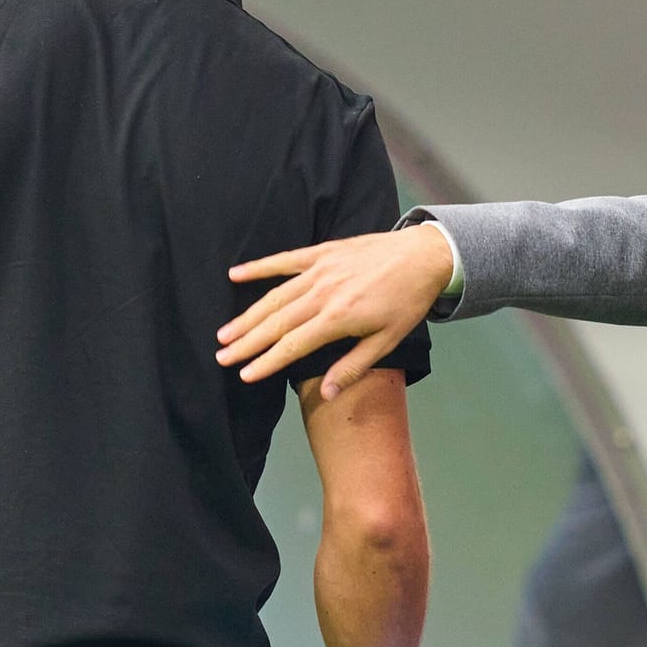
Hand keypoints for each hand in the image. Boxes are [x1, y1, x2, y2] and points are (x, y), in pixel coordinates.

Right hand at [217, 228, 452, 399]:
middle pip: (277, 323)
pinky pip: (284, 261)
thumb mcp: (388, 340)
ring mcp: (321, 270)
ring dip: (248, 315)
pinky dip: (259, 268)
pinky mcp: (323, 252)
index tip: (244, 374)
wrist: (424, 255)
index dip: (267, 361)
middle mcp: (324, 293)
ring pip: (275, 296)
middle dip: (247, 342)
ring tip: (224, 332)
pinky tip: (235, 275)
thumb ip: (354, 366)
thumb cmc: (408, 301)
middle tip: (222, 356)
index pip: (293, 345)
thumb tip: (327, 394)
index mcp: (339, 318)